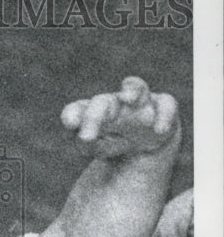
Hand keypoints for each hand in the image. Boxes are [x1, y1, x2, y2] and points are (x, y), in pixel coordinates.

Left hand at [60, 76, 179, 160]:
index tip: (69, 125)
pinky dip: (165, 115)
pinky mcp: (162, 105)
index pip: (79, 110)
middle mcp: (114, 102)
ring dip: (133, 91)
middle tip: (86, 137)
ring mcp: (140, 101)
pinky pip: (167, 104)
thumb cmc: (111, 141)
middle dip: (95, 116)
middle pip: (103, 103)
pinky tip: (159, 130)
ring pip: (137, 89)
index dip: (74, 115)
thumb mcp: (95, 147)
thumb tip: (84, 139)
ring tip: (127, 99)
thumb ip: (86, 144)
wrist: (143, 142)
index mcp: (93, 112)